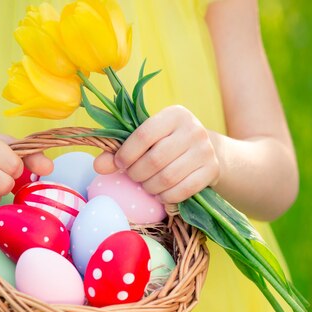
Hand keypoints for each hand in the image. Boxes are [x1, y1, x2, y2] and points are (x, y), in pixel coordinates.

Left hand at [94, 105, 219, 202]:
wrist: (206, 151)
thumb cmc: (167, 143)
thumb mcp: (147, 140)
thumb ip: (121, 150)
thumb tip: (99, 166)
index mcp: (174, 114)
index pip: (144, 135)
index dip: (126, 153)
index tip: (119, 164)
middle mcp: (193, 129)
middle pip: (155, 160)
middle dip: (137, 174)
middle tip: (133, 177)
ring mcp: (205, 150)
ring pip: (168, 177)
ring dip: (150, 187)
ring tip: (146, 185)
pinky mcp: (212, 170)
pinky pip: (182, 191)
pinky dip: (166, 197)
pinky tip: (161, 193)